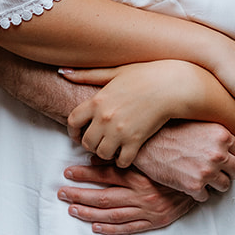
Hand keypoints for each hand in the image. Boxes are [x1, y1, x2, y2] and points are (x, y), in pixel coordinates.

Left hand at [58, 160, 193, 234]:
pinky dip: (110, 228)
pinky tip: (95, 227)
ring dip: (89, 213)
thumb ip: (129, 154)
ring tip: (72, 209)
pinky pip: (129, 228)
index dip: (85, 174)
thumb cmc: (180, 161)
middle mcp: (142, 194)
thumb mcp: (155, 153)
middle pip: (104, 197)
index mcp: (141, 175)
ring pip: (112, 214)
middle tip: (62, 192)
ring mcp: (148, 210)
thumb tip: (101, 154)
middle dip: (80, 195)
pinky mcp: (156, 221)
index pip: (106, 175)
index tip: (68, 172)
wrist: (205, 178)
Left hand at [68, 61, 194, 168]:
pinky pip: (121, 161)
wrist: (171, 86)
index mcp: (97, 100)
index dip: (72, 131)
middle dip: (90, 144)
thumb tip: (63, 72)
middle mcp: (105, 118)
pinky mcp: (136, 141)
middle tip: (98, 141)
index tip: (78, 133)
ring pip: (101, 154)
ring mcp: (120, 131)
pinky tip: (126, 153)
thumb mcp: (114, 72)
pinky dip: (122, 161)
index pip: (73, 121)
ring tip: (112, 147)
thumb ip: (87, 75)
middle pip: (86, 142)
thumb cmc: (144, 75)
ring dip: (105, 153)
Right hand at [134, 122, 234, 200]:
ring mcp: (207, 171)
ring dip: (215, 184)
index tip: (224, 158)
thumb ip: (215, 134)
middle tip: (216, 170)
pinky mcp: (195, 186)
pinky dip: (198, 193)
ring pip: (225, 185)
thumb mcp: (197, 124)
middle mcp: (217, 153)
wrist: (145, 144)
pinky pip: (206, 197)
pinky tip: (189, 183)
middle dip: (227, 171)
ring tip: (202, 178)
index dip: (230, 155)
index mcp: (221, 135)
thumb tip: (227, 144)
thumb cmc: (166, 132)